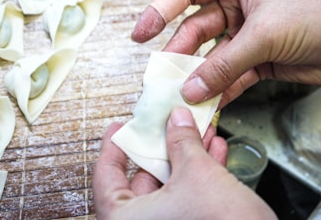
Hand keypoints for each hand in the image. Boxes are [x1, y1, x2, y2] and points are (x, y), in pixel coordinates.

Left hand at [93, 107, 276, 219]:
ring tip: (199, 134)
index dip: (113, 147)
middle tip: (169, 126)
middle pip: (143, 179)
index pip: (106, 177)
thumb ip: (182, 142)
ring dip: (187, 157)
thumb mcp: (197, 173)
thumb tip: (177, 121)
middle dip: (164, 147)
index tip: (119, 130)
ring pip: (170, 187)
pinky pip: (187, 198)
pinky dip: (199, 175)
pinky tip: (213, 154)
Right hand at [132, 0, 320, 107]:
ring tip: (182, 96)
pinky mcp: (260, 60)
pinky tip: (208, 103)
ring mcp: (248, 36)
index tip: (142, 33)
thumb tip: (193, 87)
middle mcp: (238, 7)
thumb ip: (225, 63)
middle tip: (164, 77)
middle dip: (179, 55)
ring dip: (199, 79)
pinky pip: (232, 76)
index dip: (160, 11)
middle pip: (196, 31)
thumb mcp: (265, 32)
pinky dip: (221, 91)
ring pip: (213, 59)